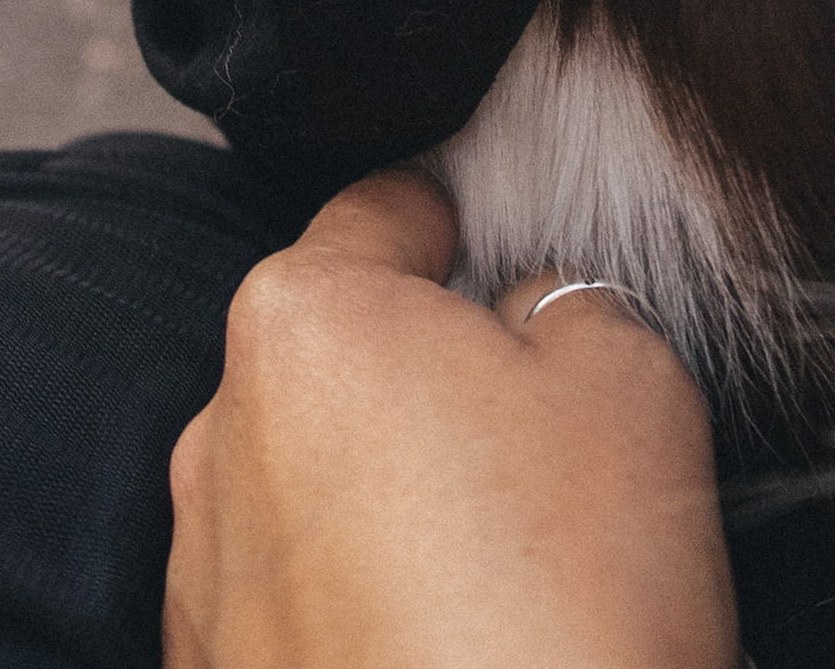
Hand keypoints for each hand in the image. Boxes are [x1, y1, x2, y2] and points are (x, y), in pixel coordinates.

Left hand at [163, 170, 739, 668]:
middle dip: (432, 379)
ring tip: (504, 569)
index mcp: (304, 317)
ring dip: (390, 497)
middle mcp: (220, 430)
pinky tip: (447, 642)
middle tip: (543, 445)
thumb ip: (570, 302)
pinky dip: (360, 604)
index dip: (466, 220)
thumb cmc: (565, 602)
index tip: (511, 243)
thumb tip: (529, 308)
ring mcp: (205, 568)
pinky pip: (297, 597)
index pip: (387, 209)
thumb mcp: (628, 387)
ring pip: (315, 480)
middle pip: (345, 352)